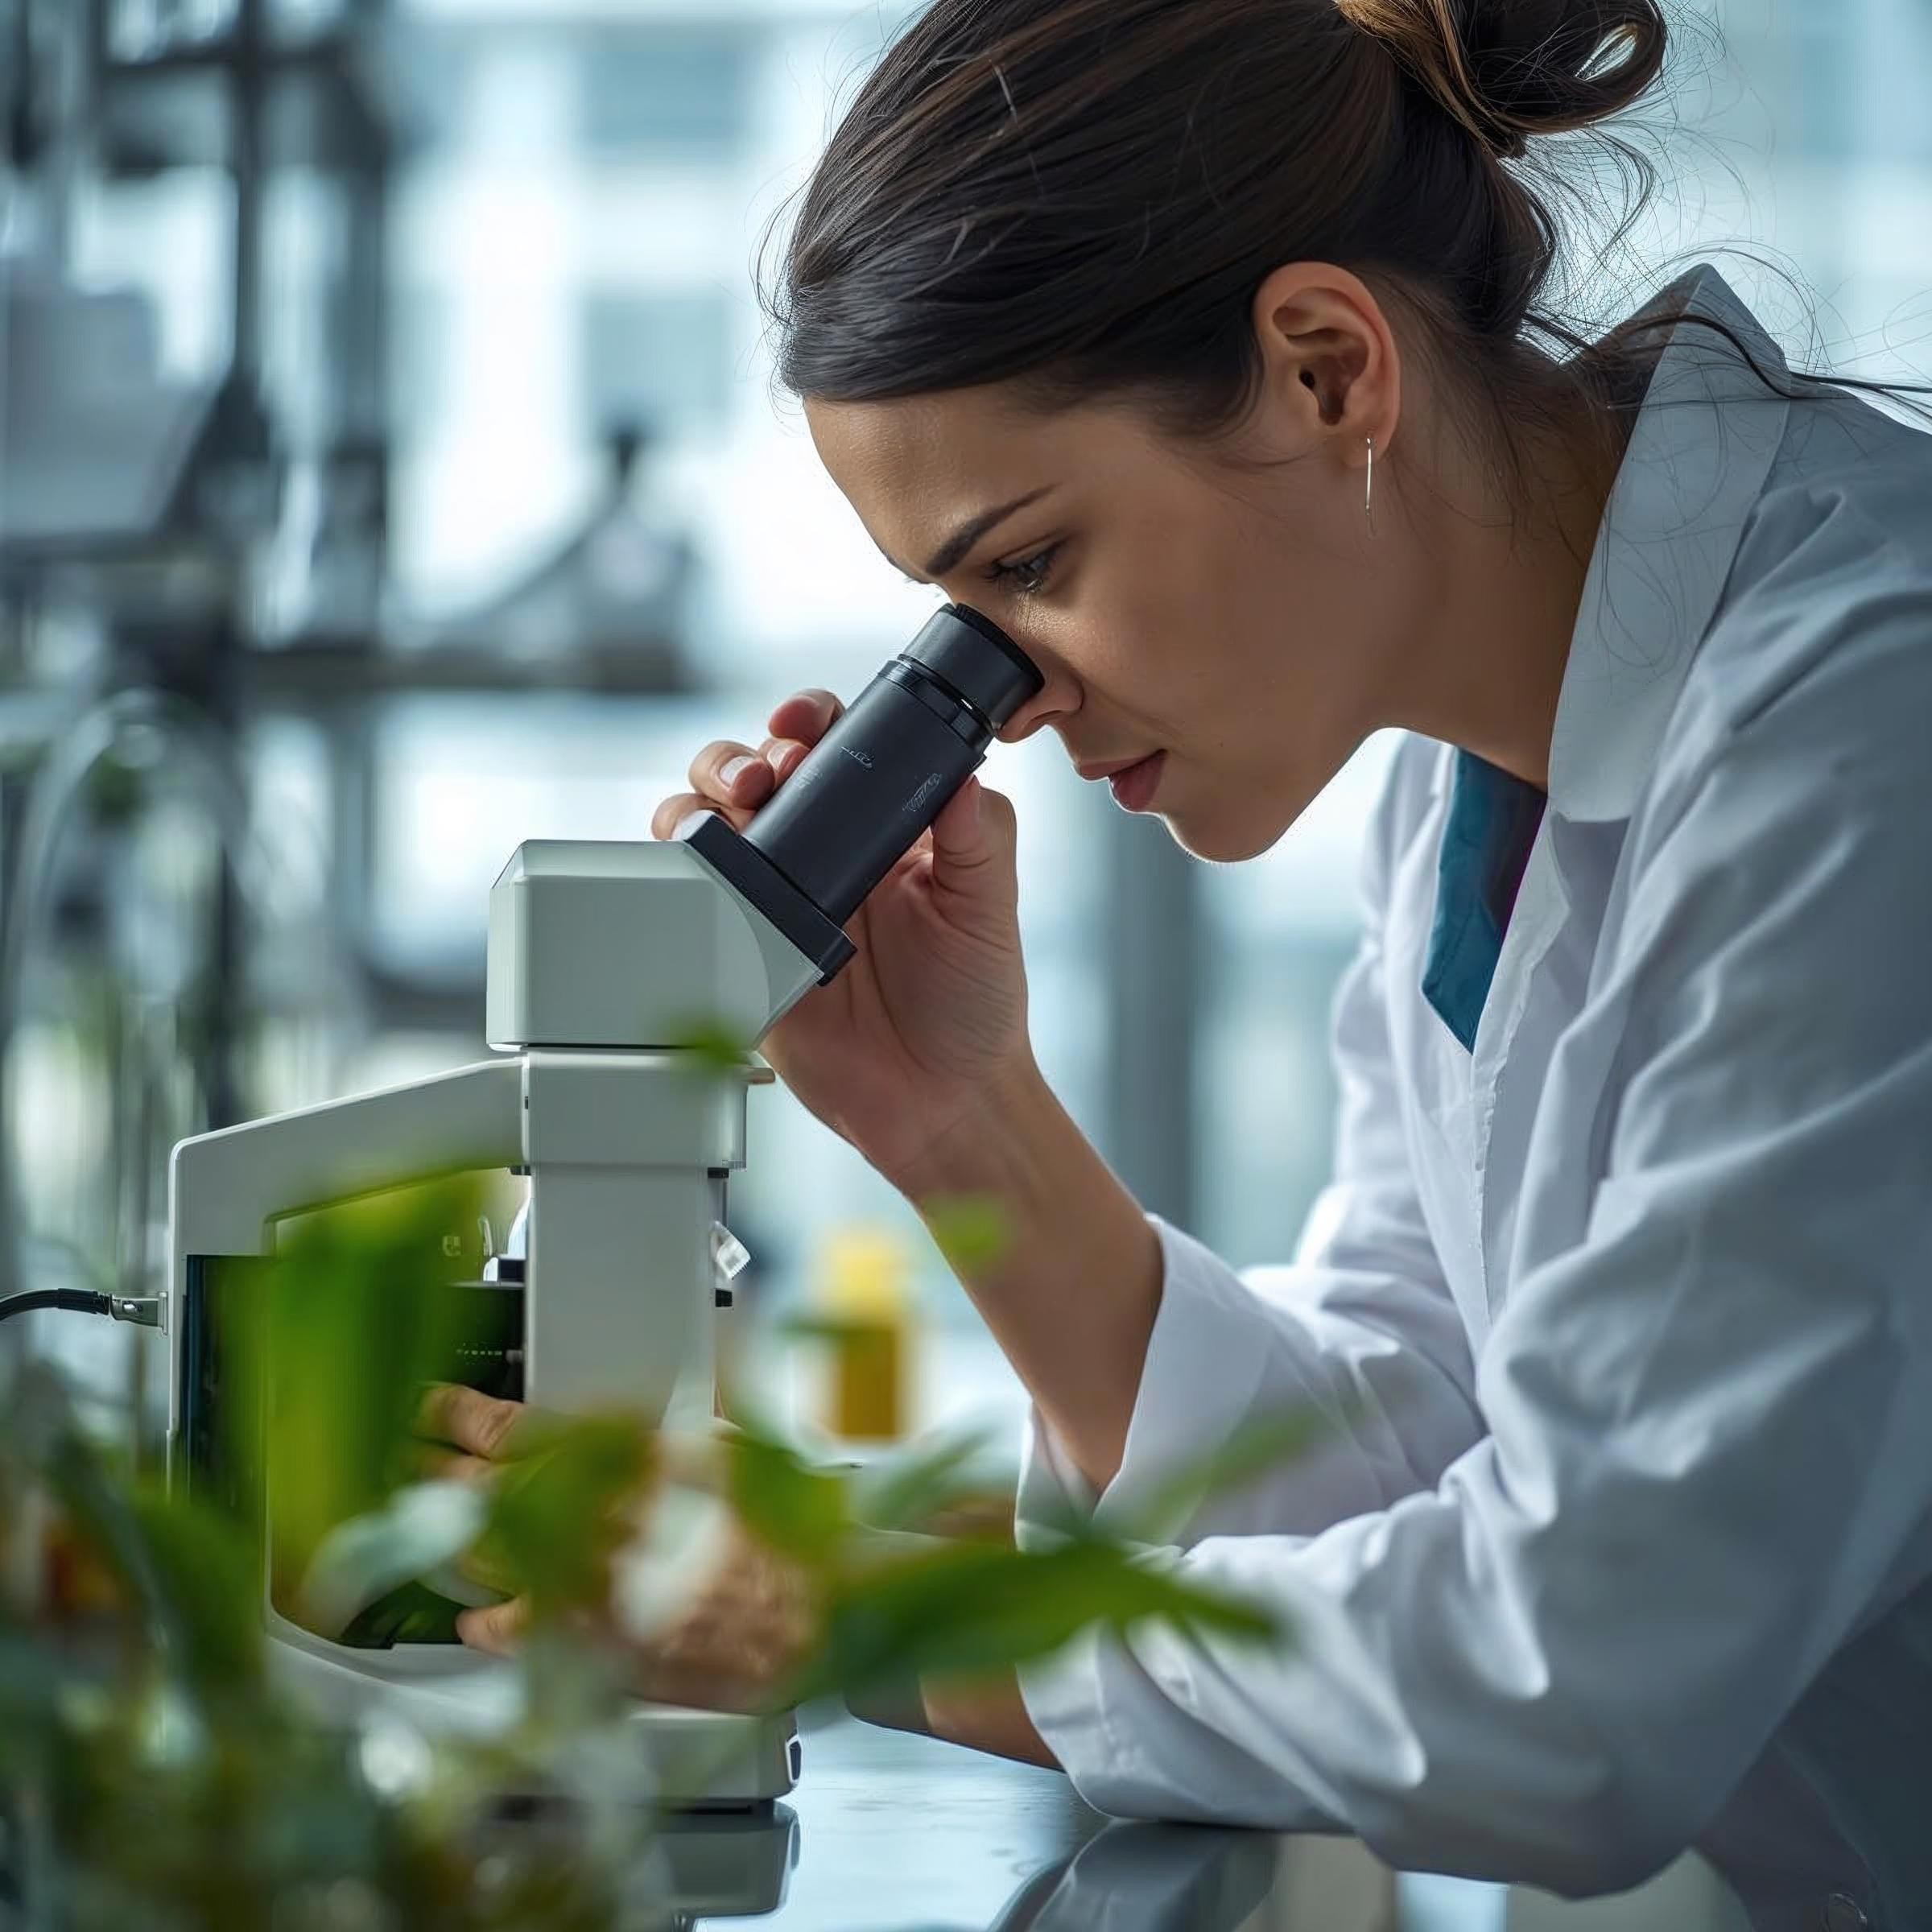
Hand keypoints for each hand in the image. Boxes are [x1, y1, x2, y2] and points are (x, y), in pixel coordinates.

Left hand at [418, 1385, 819, 1712]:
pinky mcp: (595, 1642)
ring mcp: (590, 1588)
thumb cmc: (778, 1529)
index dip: (461, 1417)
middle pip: (483, 1493)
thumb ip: (646, 1433)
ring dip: (447, 1534)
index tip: (432, 1406)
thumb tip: (597, 1417)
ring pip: (489, 1557)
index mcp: (626, 1462)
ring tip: (418, 1517)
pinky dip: (489, 1623)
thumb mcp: (716, 1448)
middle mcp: (598, 1524)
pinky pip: (517, 1632)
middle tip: (402, 1455)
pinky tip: (475, 1617)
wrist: (813, 1612)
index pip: (515, 1432)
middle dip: (433, 1470)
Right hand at [650, 690, 1035, 1191]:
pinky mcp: (743, 950)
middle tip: (764, 774)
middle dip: (740, 754)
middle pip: (753, 771)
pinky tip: (704, 867)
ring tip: (734, 809)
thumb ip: (980, 837)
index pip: (834, 748)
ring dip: (704, 796)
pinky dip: (680, 867)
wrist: (938, 1104)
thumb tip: (963, 770)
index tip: (805, 722)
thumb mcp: (989, 911)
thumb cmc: (974, 1008)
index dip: (808, 720)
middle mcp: (820, 854)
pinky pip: (693, 895)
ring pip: (710, 820)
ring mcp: (775, 899)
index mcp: (881, 829)